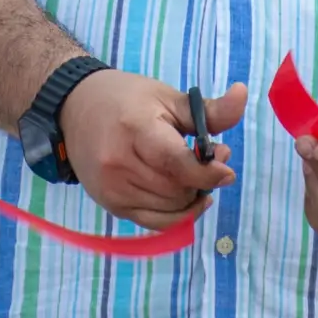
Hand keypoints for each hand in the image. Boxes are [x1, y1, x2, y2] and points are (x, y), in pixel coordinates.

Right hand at [58, 71, 243, 230]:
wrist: (75, 108)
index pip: (177, 164)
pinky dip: (177, 214)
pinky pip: (156, 223)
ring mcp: (112, 189)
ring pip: (170, 208)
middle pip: (177, 189)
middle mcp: (119, 164)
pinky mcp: (111, 205)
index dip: (207, 172)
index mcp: (136, 130)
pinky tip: (186, 198)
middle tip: (213, 158)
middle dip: (203, 180)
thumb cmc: (128, 99)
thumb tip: (243, 94)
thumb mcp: (169, 97)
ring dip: (191, 196)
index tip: (226, 169)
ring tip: (194, 173)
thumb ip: (209, 110)